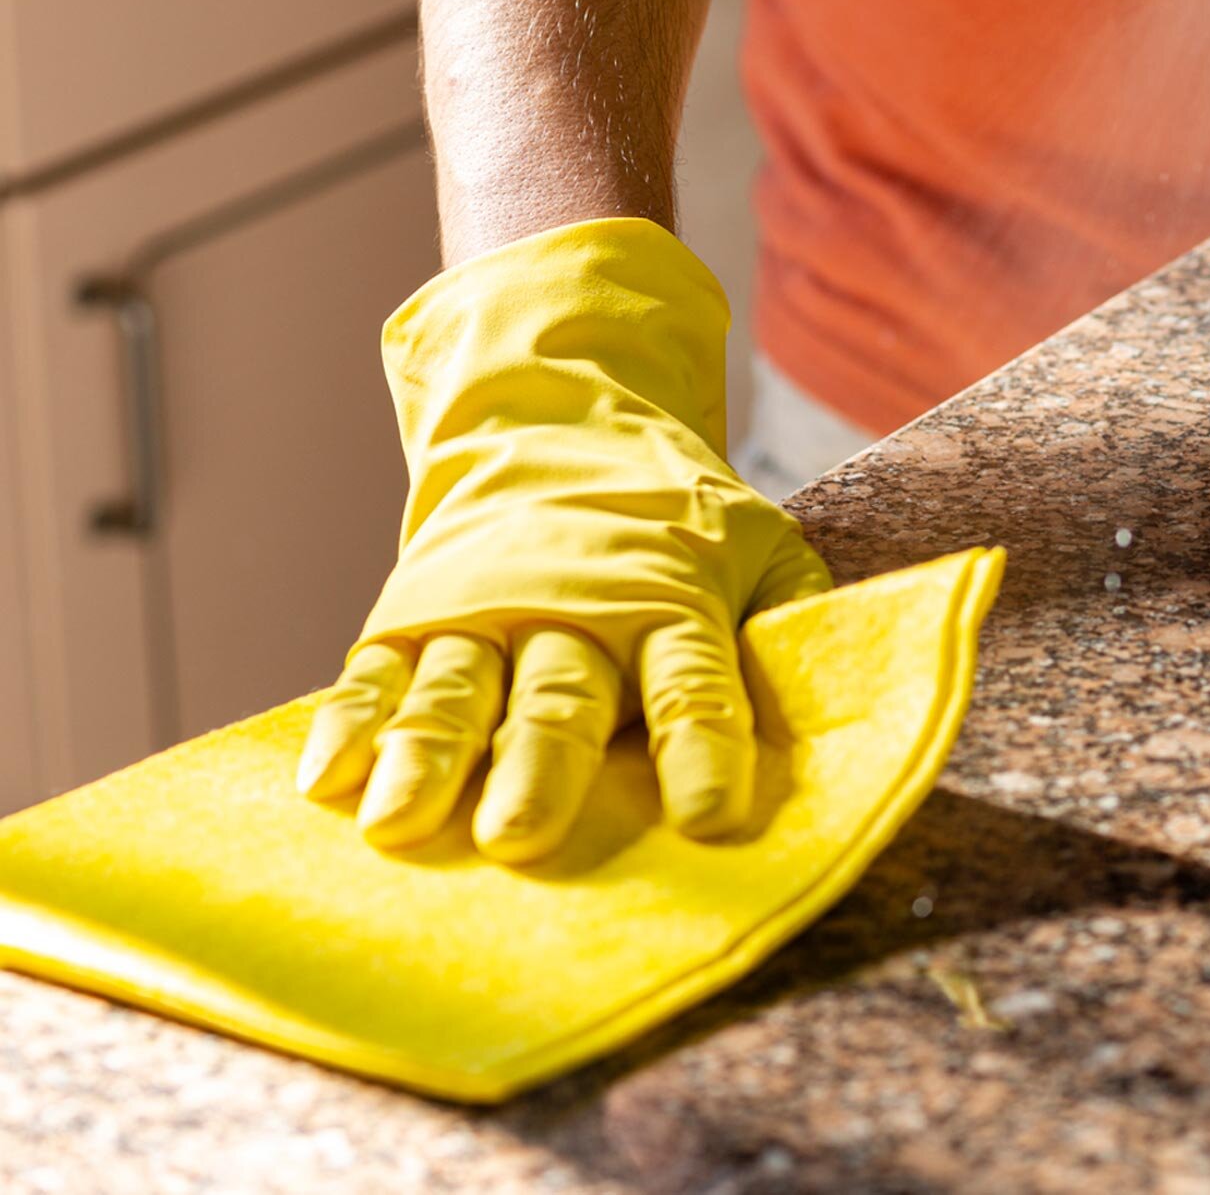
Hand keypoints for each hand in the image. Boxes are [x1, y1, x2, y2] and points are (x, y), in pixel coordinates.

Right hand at [296, 219, 831, 863]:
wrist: (560, 417)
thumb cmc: (679, 516)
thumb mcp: (758, 544)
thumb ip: (796, 617)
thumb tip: (843, 697)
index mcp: (669, 595)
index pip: (694, 681)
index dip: (704, 747)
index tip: (708, 819)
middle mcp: (573, 606)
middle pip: (562, 696)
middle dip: (543, 766)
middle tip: (521, 836)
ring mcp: (483, 610)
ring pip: (457, 690)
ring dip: (428, 757)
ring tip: (400, 825)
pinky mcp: (412, 615)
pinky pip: (375, 674)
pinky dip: (348, 724)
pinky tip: (323, 782)